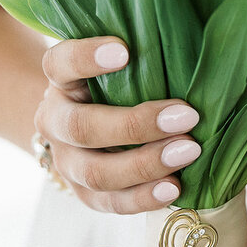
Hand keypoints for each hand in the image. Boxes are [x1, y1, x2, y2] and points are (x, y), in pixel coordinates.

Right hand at [34, 36, 202, 213]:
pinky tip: (174, 188)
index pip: (61, 63)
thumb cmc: (121, 83)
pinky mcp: (84, 194)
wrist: (92, 122)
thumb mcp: (122, 63)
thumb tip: (192, 43)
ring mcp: (67, 162)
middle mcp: (55, 121)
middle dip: (136, 124)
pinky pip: (110, 203)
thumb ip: (143, 53)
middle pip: (82, 128)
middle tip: (186, 116)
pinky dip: (143, 198)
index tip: (124, 50)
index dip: (87, 57)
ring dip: (145, 165)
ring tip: (189, 151)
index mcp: (61, 80)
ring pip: (96, 173)